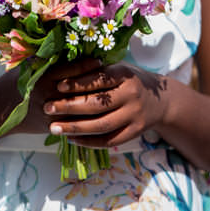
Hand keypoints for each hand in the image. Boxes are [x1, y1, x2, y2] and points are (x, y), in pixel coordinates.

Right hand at [17, 57, 103, 134]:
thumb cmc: (13, 83)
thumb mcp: (27, 68)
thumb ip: (47, 61)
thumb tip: (69, 49)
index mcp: (43, 77)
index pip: (71, 70)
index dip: (87, 65)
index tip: (100, 60)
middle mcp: (49, 95)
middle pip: (79, 89)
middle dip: (97, 84)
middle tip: (112, 78)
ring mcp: (51, 113)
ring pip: (80, 108)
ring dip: (96, 102)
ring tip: (109, 95)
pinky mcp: (52, 127)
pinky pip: (74, 124)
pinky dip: (87, 119)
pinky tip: (100, 114)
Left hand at [42, 63, 168, 146]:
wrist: (162, 101)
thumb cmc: (131, 80)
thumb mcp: (119, 68)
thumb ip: (97, 71)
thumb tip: (63, 73)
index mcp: (125, 75)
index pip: (99, 79)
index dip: (77, 83)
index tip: (58, 87)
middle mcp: (131, 95)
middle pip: (97, 104)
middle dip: (69, 107)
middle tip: (47, 108)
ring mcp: (134, 115)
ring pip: (101, 125)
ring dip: (75, 128)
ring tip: (54, 128)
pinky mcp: (135, 132)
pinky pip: (109, 140)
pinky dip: (89, 142)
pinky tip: (71, 139)